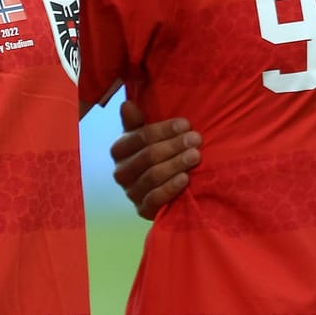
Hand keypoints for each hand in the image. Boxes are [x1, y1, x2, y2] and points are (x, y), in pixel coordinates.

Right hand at [110, 99, 199, 219]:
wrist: (162, 192)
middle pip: (148, 155)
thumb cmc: (156, 156)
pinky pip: (155, 199)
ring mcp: (131, 192)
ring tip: (196, 156)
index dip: (164, 130)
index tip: (186, 124)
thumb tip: (127, 104)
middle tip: (196, 139)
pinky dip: (171, 188)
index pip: (140, 137)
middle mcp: (120, 172)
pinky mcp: (142, 210)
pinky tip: (186, 178)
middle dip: (174, 146)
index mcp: (119, 150)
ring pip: (153, 175)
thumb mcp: (145, 138)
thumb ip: (135, 122)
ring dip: (176, 164)